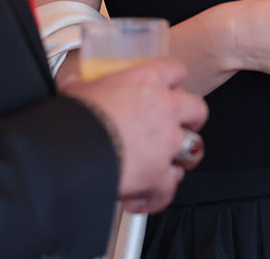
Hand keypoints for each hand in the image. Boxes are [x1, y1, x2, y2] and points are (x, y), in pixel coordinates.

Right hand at [60, 57, 208, 213]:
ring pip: (194, 149)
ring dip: (181, 158)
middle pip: (197, 109)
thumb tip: (73, 85)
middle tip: (176, 125)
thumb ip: (83, 86)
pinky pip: (169, 189)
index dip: (173, 82)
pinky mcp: (159, 174)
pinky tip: (141, 197)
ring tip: (165, 163)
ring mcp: (166, 142)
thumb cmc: (76, 118)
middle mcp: (164, 109)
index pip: (175, 71)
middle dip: (191, 119)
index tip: (167, 89)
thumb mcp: (77, 91)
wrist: (71, 150)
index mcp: (147, 81)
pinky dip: (157, 196)